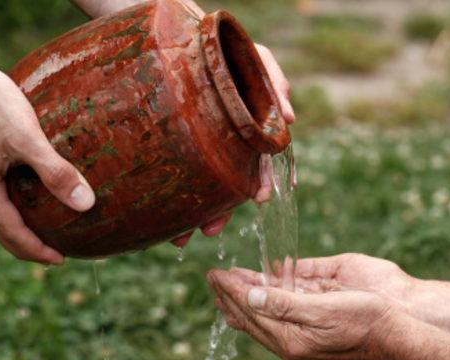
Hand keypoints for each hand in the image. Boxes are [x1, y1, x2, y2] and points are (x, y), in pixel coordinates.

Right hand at [0, 50, 95, 264]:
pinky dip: (9, 202)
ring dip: (18, 224)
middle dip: (28, 244)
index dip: (37, 251)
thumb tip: (86, 204)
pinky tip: (26, 192)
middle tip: (54, 252)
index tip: (60, 260)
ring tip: (43, 227)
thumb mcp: (29, 138)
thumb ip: (56, 173)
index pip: (11, 234)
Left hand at [74, 0, 294, 208]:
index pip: (259, 158)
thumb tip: (290, 118)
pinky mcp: (173, 144)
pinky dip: (169, 198)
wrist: (179, 32)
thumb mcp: (252, 57)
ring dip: (191, 211)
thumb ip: (273, 81)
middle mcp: (224, 140)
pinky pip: (172, 175)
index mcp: (247, 126)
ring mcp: (198, 144)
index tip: (261, 199)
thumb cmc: (222, 47)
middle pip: (224, 181)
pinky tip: (159, 216)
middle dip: (220, 208)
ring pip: (197, 185)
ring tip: (181, 236)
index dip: (260, 180)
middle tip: (210, 229)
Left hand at [207, 267, 396, 359]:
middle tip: (213, 277)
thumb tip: (250, 296)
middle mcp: (291, 348)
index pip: (250, 311)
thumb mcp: (324, 308)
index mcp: (291, 341)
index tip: (214, 272)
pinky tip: (259, 302)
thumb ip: (284, 304)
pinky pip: (274, 326)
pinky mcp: (309, 344)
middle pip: (250, 320)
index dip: (231, 289)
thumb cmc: (366, 319)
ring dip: (243, 303)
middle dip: (230, 296)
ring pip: (260, 323)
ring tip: (228, 287)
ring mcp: (299, 349)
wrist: (397, 338)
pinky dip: (262, 310)